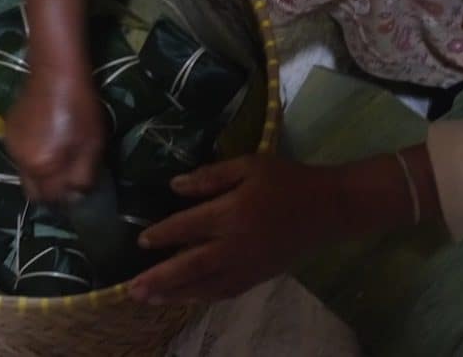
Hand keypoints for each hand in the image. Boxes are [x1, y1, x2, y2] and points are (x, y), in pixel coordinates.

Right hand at [5, 72, 104, 200]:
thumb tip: (75, 198)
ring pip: (25, 173)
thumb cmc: (80, 108)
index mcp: (41, 167)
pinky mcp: (8, 131)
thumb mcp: (92, 145)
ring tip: (58, 154)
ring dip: (40, 172)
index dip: (64, 199)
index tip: (76, 190)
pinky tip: (46, 139)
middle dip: (49, 190)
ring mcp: (11, 146)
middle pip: (33, 191)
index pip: (50, 200)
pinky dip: (32, 156)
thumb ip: (83, 177)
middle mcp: (20, 162)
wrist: (55, 71)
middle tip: (67, 177)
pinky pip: (20, 156)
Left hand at [128, 155, 342, 303]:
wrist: (329, 208)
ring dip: (176, 293)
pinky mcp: (259, 276)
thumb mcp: (248, 165)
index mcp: (233, 213)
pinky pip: (226, 291)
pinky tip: (185, 298)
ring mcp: (248, 265)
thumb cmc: (286, 180)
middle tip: (133, 290)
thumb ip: (210, 176)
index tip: (141, 241)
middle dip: (161, 278)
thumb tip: (175, 186)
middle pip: (192, 265)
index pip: (189, 227)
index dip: (163, 234)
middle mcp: (237, 245)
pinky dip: (203, 297)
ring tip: (149, 298)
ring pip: (206, 285)